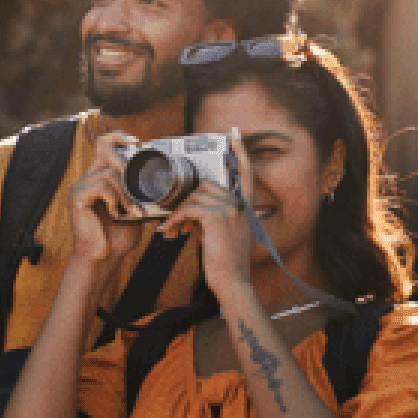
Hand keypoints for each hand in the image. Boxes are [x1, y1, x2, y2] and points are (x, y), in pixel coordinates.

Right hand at [68, 131, 146, 270]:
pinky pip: (102, 185)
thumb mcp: (134, 208)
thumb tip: (160, 179)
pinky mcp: (77, 197)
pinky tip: (115, 214)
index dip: (118, 137)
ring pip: (110, 172)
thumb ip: (139, 192)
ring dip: (127, 193)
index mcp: (99, 178)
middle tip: (139, 191)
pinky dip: (115, 199)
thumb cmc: (117, 237)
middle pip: (105, 149)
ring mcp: (80, 187)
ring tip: (131, 212)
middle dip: (128, 168)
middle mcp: (87, 179)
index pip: (104, 144)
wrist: (104, 258)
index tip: (137, 142)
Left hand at [157, 127, 254, 295]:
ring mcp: (229, 210)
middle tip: (175, 221)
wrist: (233, 284)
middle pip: (206, 186)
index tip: (234, 133)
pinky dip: (175, 220)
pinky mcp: (216, 218)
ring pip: (193, 197)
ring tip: (172, 232)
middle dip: (186, 201)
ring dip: (177, 215)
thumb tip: (191, 213)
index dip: (240, 152)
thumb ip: (214, 218)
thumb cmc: (227, 264)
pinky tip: (171, 233)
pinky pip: (187, 209)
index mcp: (245, 208)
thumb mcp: (225, 236)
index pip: (246, 173)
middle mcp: (239, 205)